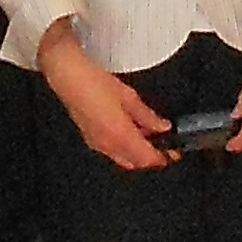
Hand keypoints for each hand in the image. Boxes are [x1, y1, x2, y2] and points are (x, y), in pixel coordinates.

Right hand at [43, 38, 170, 172]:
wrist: (69, 78)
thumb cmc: (93, 83)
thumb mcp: (129, 97)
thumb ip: (148, 116)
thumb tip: (162, 126)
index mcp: (121, 135)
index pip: (147, 158)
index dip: (163, 158)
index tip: (173, 153)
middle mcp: (108, 144)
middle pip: (136, 162)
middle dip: (151, 158)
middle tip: (163, 147)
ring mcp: (97, 143)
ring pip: (123, 158)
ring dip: (137, 153)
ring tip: (148, 137)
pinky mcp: (90, 138)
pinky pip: (111, 150)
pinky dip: (124, 147)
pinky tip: (129, 132)